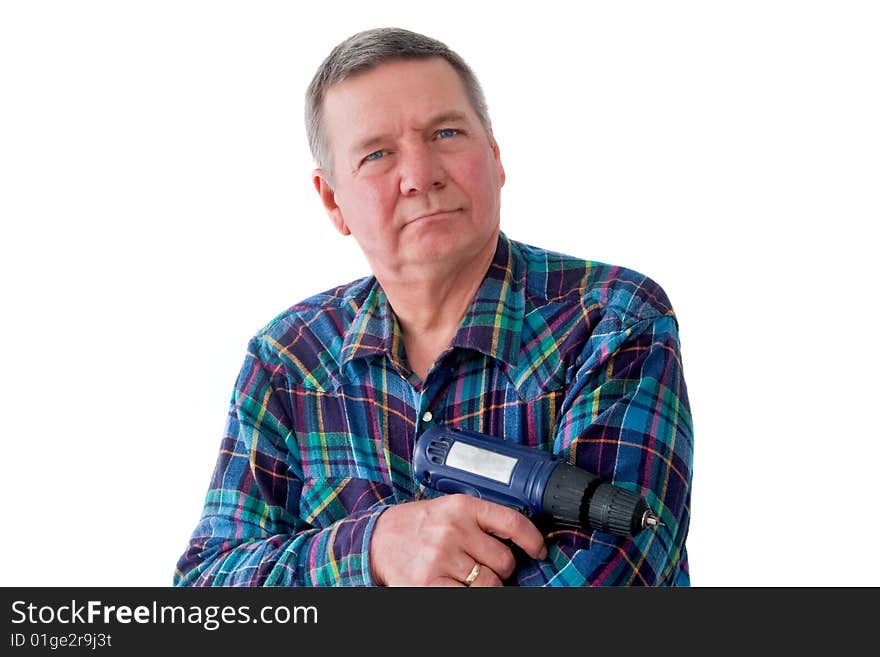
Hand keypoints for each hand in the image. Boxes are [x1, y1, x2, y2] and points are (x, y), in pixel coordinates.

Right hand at [368, 494, 547, 586]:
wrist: (376, 539)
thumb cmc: (417, 526)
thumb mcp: (449, 510)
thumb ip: (479, 522)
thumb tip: (517, 545)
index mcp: (462, 507)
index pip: (512, 522)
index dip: (533, 540)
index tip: (539, 551)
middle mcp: (453, 529)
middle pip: (504, 560)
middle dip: (500, 569)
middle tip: (483, 567)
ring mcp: (441, 558)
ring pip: (491, 584)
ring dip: (486, 586)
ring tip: (468, 579)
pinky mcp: (429, 583)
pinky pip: (468, 598)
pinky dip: (470, 596)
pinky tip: (461, 589)